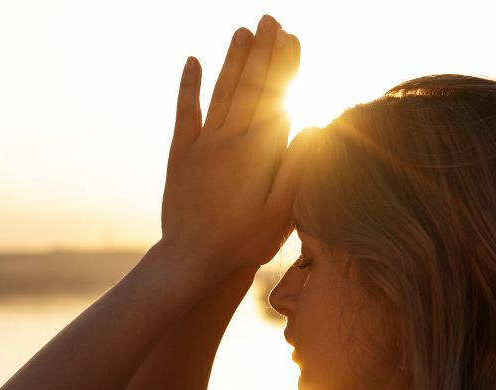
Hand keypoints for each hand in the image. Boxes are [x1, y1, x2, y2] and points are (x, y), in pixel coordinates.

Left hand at [159, 15, 302, 275]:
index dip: (285, 64)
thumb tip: (313, 126)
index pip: (276, 96)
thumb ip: (297, 168)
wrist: (193, 260)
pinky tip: (192, 60)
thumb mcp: (282, 212)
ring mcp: (203, 145)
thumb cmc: (244, 242)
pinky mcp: (181, 156)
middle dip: (262, 50)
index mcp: (258, 151)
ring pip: (221, 92)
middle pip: (250, 86)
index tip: (292, 36)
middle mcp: (229, 140)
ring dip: (233, 59)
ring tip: (242, 31)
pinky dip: (189, 86)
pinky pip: (186, 113)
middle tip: (270, 18)